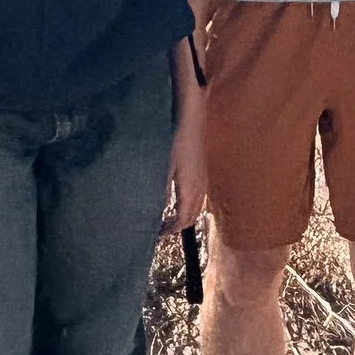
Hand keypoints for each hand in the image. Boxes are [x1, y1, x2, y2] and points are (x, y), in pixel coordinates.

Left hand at [166, 97, 208, 231]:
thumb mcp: (162, 166)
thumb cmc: (175, 141)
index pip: (183, 220)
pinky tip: (177, 199)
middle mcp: (200, 188)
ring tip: (167, 218)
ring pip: (196, 207)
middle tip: (161, 230)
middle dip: (178, 227)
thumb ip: (159, 190)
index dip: (170, 230)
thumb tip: (152, 210)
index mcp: (189, 190)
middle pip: (192, 217)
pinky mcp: (201, 171)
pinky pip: (198, 197)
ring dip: (184, 216)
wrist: (190, 119)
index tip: (157, 234)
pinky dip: (188, 205)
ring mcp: (203, 180)